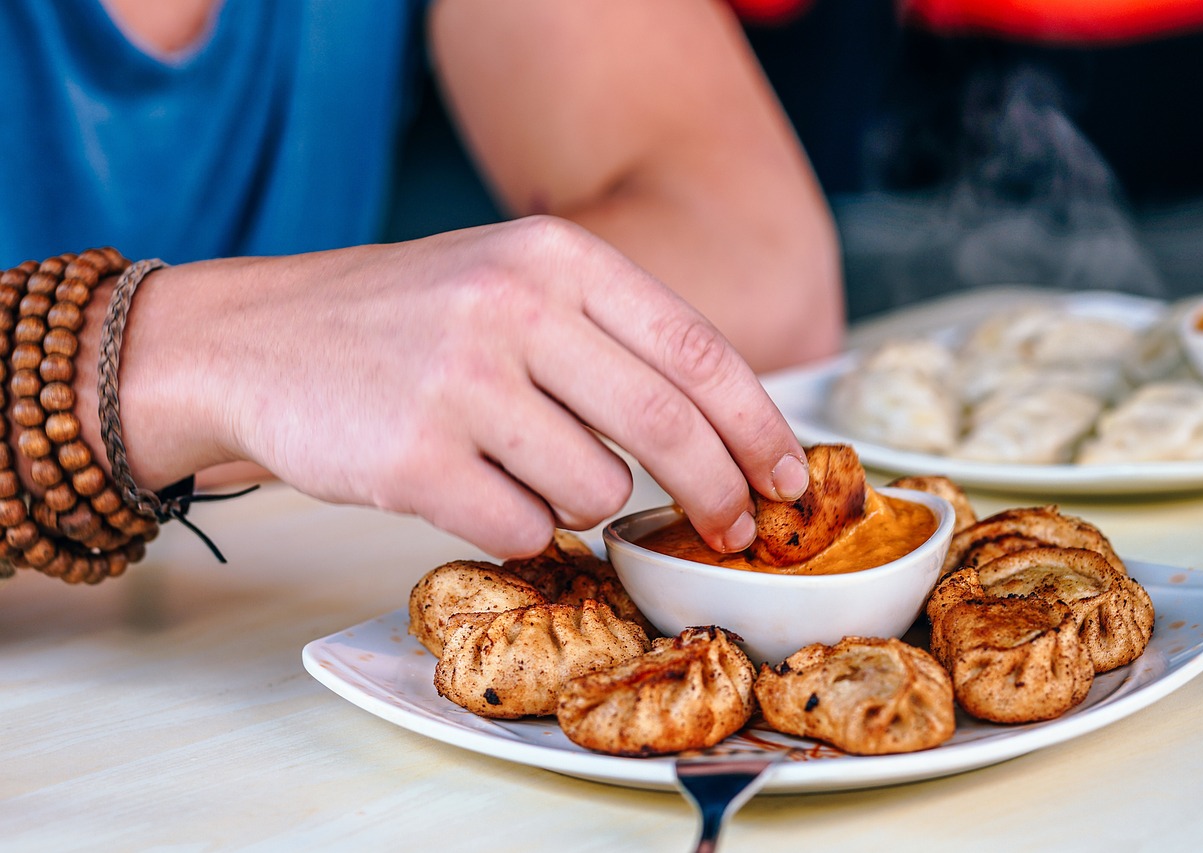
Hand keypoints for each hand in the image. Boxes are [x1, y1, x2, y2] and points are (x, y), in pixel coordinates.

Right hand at [100, 217, 809, 556]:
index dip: (760, 426)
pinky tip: (473, 491)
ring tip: (525, 469)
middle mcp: (514, 306)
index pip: (699, 352)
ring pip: (595, 490)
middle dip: (718, 492)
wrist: (255, 342)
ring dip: (583, 502)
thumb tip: (723, 432)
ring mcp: (462, 382)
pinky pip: (523, 529)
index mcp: (555, 257)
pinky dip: (517, 527)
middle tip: (735, 530)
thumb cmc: (403, 323)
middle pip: (668, 428)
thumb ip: (610, 340)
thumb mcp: (510, 285)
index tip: (790, 476)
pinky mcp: (415, 459)